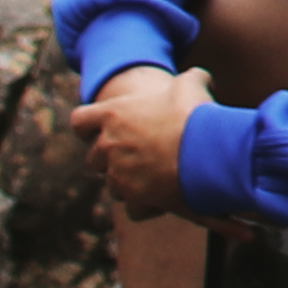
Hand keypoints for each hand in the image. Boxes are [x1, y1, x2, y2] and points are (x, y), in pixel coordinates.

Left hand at [78, 63, 212, 223]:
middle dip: (111, 158)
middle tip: (138, 154)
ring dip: (128, 183)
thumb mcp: (192, 84)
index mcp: (113, 115)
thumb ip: (189, 79)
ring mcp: (120, 175)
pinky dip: (146, 206)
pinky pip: (133, 209)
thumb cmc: (195, 115)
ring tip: (155, 178)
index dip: (88, 126)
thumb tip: (200, 78)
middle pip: (94, 158)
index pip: (79, 121)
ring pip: (113, 185)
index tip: (100, 129)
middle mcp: (109, 146)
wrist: (208, 151)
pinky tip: (164, 199)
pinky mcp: (135, 199)